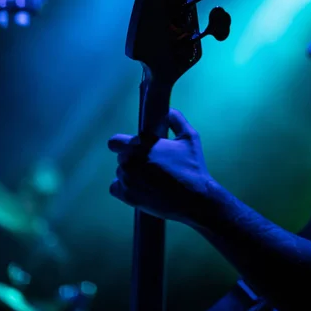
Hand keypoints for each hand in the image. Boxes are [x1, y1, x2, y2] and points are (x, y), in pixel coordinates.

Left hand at [108, 108, 211, 224]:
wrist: (195, 199)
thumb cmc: (192, 167)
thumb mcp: (190, 136)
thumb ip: (176, 119)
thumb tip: (168, 111)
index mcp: (140, 145)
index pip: (115, 142)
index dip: (124, 143)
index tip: (135, 147)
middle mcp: (129, 162)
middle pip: (121, 157)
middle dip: (133, 158)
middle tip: (151, 164)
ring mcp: (127, 180)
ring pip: (121, 172)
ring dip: (131, 173)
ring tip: (151, 178)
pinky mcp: (127, 197)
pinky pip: (116, 188)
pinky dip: (125, 188)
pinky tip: (140, 187)